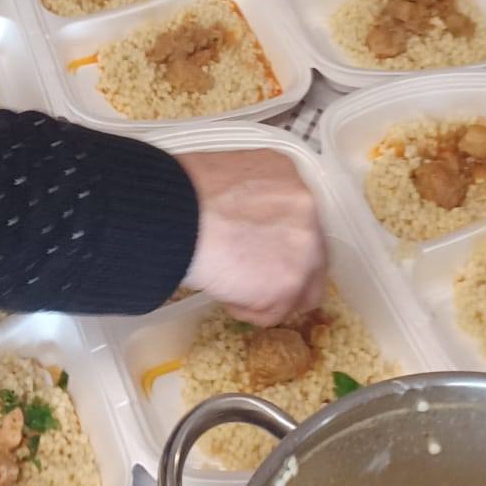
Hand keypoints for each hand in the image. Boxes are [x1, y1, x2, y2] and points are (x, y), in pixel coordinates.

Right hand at [178, 150, 326, 326]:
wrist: (175, 215)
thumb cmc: (183, 194)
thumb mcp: (228, 176)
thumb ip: (252, 199)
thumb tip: (246, 224)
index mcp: (287, 174)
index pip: (300, 218)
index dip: (280, 240)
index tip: (262, 251)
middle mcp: (307, 207)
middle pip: (311, 256)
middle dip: (283, 271)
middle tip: (252, 279)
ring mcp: (305, 247)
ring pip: (298, 290)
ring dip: (266, 295)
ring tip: (230, 287)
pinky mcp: (291, 284)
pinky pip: (272, 312)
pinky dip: (248, 310)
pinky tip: (225, 295)